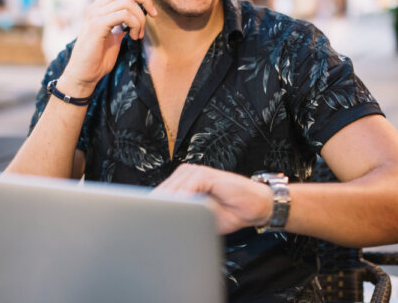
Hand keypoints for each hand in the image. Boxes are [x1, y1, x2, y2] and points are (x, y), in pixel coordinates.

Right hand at [59, 0, 156, 94]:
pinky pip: (124, 14)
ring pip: (127, 2)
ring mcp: (95, 14)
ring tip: (138, 33)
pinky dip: (135, 24)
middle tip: (153, 14)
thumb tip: (135, 18)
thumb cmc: (97, 57)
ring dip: (141, 18)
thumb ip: (122, 23)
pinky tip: (132, 37)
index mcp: (99, 7)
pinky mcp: (97, 24)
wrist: (84, 74)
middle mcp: (95, 7)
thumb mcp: (114, 36)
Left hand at [154, 164, 274, 233]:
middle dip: (156, 210)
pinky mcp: (205, 174)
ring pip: (172, 191)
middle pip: (163, 193)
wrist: (255, 206)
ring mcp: (194, 172)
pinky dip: (182, 202)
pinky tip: (178, 213)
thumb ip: (183, 217)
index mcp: (181, 182)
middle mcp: (185, 174)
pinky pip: (188, 188)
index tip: (143, 225)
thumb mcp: (201, 218)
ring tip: (159, 222)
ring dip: (167, 207)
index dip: (152, 211)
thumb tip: (161, 225)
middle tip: (146, 226)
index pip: (160, 197)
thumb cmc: (229, 212)